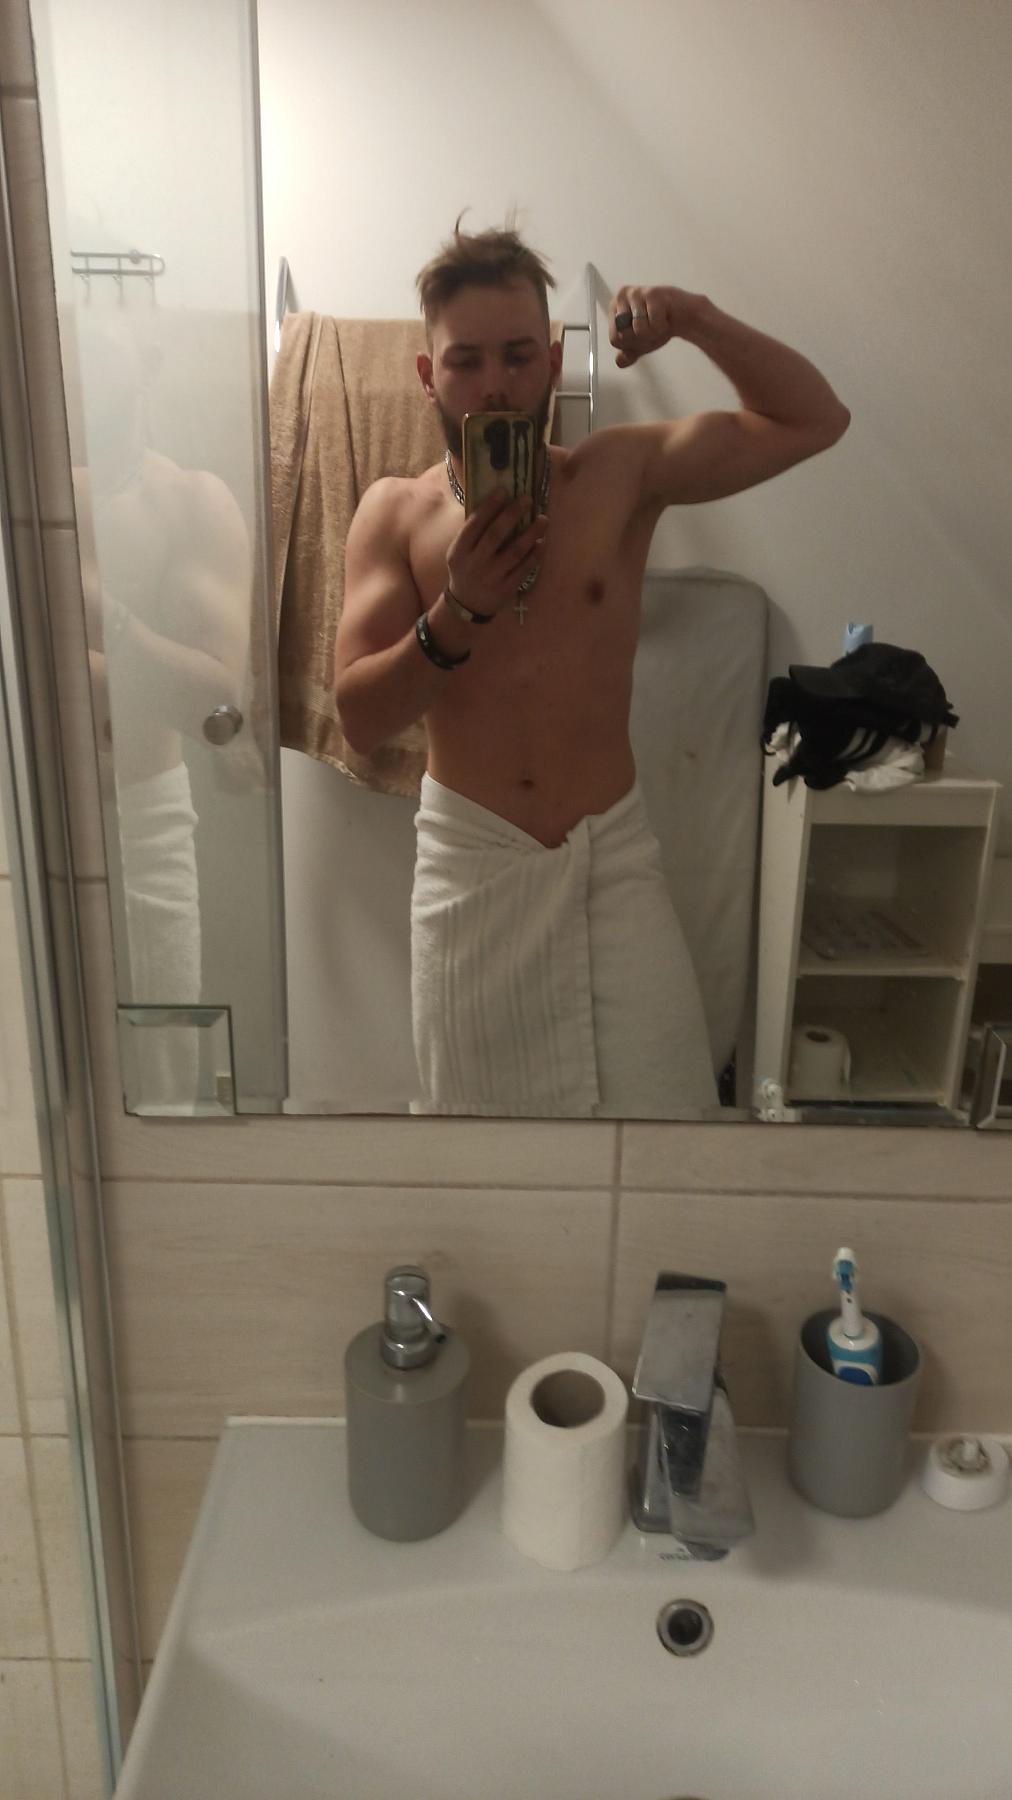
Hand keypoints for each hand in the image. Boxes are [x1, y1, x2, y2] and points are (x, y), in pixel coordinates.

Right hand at [445, 489, 547, 618]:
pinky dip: (534, 555)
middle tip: (527, 500)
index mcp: (459, 551)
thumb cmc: (466, 568)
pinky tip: (541, 542)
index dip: (490, 507)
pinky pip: (523, 569)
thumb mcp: (459, 551)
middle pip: (495, 535)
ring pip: (514, 552)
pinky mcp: (506, 589)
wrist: (467, 603)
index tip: (504, 491)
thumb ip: (473, 533)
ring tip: (543, 520)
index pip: (474, 525)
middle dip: (512, 514)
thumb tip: (497, 504)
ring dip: (531, 533)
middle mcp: (475, 563)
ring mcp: (491, 577)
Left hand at [609, 286, 704, 367]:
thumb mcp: (640, 344)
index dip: (631, 345)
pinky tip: (666, 317)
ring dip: (653, 333)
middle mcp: (621, 296)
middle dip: (642, 340)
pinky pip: (653, 325)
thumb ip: (627, 355)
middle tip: (652, 328)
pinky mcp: (653, 293)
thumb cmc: (658, 326)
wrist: (684, 316)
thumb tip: (620, 362)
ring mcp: (636, 293)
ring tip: (659, 322)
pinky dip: (662, 327)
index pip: (615, 340)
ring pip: (638, 331)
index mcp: (614, 307)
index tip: (642, 335)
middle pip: (624, 336)